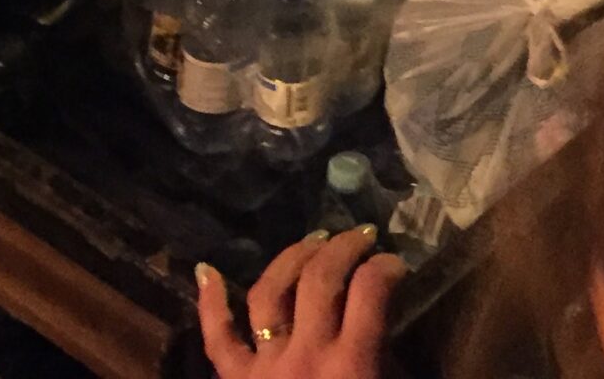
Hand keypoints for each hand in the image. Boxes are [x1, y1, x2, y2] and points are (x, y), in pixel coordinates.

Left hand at [196, 230, 405, 378]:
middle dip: (344, 248)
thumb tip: (391, 334)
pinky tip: (207, 270)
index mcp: (352, 368)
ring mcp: (265, 366)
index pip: (371, 291)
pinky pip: (218, 338)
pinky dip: (210, 303)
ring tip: (314, 241)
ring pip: (271, 292)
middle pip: (321, 279)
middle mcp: (306, 355)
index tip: (396, 264)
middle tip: (361, 237)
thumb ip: (386, 366)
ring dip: (292, 257)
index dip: (387, 267)